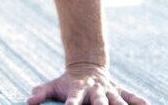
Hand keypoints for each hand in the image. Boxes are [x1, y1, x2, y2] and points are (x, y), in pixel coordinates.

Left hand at [26, 63, 147, 104]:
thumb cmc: (67, 82)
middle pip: (100, 102)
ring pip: (117, 100)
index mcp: (78, 91)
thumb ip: (42, 93)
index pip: (74, 100)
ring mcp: (108, 91)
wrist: (86, 67)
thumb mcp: (53, 85)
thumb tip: (28, 101)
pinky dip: (139, 100)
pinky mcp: (119, 90)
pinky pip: (131, 96)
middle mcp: (95, 92)